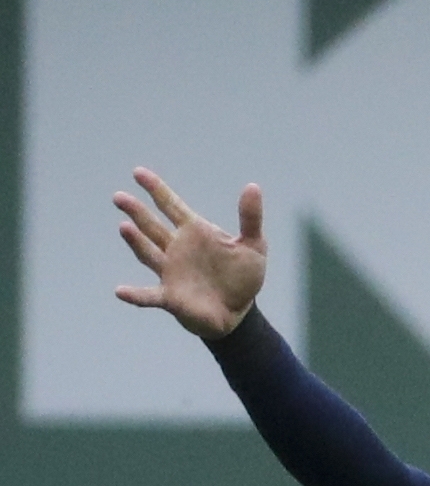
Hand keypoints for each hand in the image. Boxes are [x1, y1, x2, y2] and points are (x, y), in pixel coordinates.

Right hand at [111, 170, 264, 337]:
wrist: (238, 312)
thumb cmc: (241, 276)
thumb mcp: (254, 246)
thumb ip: (250, 218)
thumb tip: (253, 186)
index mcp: (194, 232)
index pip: (171, 205)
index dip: (156, 189)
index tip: (138, 173)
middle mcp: (176, 248)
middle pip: (152, 226)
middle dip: (137, 212)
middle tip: (119, 197)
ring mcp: (170, 272)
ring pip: (148, 253)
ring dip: (136, 242)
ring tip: (124, 227)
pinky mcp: (170, 297)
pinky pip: (149, 296)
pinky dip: (136, 294)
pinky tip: (120, 291)